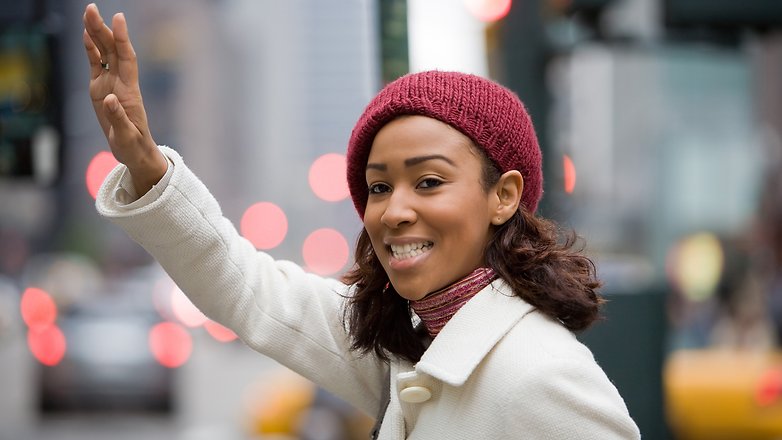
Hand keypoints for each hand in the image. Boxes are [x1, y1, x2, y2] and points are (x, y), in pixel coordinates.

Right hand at [83, 3, 166, 195]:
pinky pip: (96, 64)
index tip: (118, 19)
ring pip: (104, 53)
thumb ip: (117, 118)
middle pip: (112, 50)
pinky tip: (85, 35)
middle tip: (92, 9)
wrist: (134, 151)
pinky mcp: (101, 89)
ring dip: (96, 34)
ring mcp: (111, 84)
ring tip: (88, 14)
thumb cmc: (133, 146)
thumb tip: (108, 99)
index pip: (126, 58)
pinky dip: (91, 49)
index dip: (122, 39)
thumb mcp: (126, 136)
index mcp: (129, 92)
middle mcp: (121, 83)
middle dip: (103, 29)